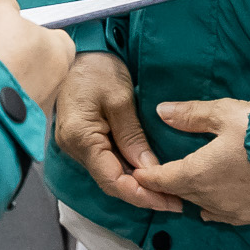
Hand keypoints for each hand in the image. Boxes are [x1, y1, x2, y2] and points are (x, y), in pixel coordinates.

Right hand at [53, 53, 180, 212]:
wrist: (80, 48)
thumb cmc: (98, 68)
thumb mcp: (120, 99)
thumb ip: (133, 137)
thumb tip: (150, 171)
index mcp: (81, 138)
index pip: (112, 180)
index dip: (142, 194)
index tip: (170, 200)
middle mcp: (74, 147)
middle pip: (110, 182)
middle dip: (143, 194)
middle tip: (175, 201)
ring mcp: (76, 144)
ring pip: (109, 174)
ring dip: (136, 185)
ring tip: (167, 191)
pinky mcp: (82, 138)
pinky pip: (106, 162)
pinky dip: (127, 171)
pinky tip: (146, 174)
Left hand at [134, 97, 249, 225]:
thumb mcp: (224, 114)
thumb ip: (190, 114)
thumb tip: (161, 112)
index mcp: (196, 174)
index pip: (159, 179)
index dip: (145, 174)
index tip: (137, 170)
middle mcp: (208, 199)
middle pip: (177, 193)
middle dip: (165, 184)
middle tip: (157, 174)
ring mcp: (228, 211)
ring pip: (198, 205)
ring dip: (189, 194)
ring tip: (185, 182)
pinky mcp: (248, 217)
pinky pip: (220, 215)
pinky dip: (211, 206)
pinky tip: (211, 201)